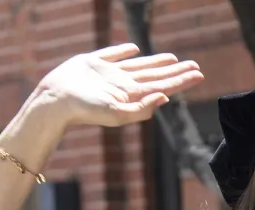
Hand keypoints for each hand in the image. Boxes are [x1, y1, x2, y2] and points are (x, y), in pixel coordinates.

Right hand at [34, 44, 203, 128]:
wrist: (54, 101)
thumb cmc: (84, 110)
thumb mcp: (116, 114)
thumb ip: (142, 109)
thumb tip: (166, 98)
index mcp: (132, 96)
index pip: (163, 86)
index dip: (182, 80)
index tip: (199, 74)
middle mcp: (124, 85)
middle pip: (156, 76)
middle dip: (176, 71)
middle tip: (194, 65)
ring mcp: (109, 74)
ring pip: (139, 65)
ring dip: (156, 62)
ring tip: (173, 58)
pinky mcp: (92, 63)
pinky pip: (113, 54)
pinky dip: (124, 51)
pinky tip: (134, 49)